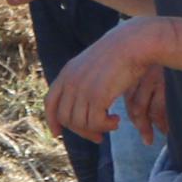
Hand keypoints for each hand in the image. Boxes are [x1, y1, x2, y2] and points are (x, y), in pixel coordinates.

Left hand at [46, 20, 167, 141]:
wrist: (132, 44)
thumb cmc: (119, 55)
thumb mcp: (93, 66)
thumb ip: (83, 82)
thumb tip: (84, 107)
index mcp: (66, 73)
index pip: (50, 102)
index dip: (52, 120)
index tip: (57, 134)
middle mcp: (70, 82)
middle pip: (66, 118)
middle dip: (81, 132)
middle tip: (98, 137)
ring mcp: (82, 89)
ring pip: (80, 123)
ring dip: (96, 129)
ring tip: (112, 124)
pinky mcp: (97, 96)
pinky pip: (96, 123)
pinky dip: (107, 126)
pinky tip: (117, 120)